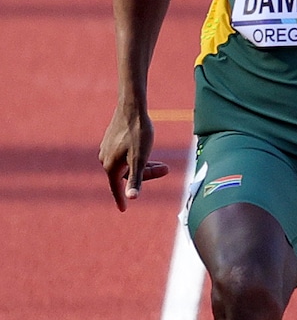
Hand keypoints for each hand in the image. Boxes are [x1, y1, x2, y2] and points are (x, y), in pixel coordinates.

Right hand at [100, 97, 165, 211]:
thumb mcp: (140, 159)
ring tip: (164, 164)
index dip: (121, 199)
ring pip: (128, 165)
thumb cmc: (137, 134)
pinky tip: (149, 152)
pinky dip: (138, 158)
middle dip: (147, 175)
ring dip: (146, 166)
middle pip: (127, 175)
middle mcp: (105, 159)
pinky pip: (125, 156)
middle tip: (167, 170)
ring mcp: (107, 150)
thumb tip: (131, 198)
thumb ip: (136, 180)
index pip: (117, 188)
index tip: (123, 210)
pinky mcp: (111, 141)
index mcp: (111, 166)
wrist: (131, 109)